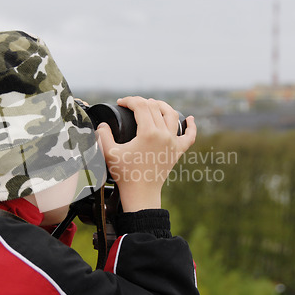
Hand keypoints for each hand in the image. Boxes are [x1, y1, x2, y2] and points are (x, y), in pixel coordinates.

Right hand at [97, 96, 196, 211]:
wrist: (141, 193)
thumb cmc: (125, 174)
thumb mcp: (109, 153)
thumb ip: (103, 135)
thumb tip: (102, 124)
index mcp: (148, 133)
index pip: (140, 106)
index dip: (129, 100)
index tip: (120, 103)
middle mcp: (164, 135)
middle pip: (155, 107)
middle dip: (142, 101)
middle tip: (131, 104)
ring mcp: (173, 143)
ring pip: (172, 115)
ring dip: (162, 106)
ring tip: (153, 104)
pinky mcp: (177, 152)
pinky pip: (189, 137)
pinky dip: (191, 126)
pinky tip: (190, 119)